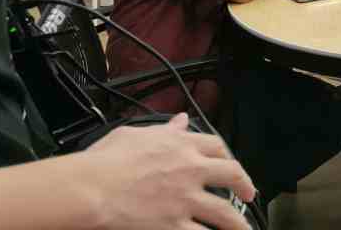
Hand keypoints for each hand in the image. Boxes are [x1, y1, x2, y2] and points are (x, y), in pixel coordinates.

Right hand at [85, 112, 254, 229]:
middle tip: (248, 195)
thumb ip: (164, 129)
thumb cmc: (105, 162)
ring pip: (225, 213)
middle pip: (232, 175)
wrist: (92, 188)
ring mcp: (185, 200)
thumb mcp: (134, 133)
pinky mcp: (174, 226)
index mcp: (181, 146)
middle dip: (245, 185)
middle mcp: (190, 171)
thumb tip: (180, 120)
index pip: (216, 146)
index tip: (229, 164)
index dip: (227, 156)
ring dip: (238, 224)